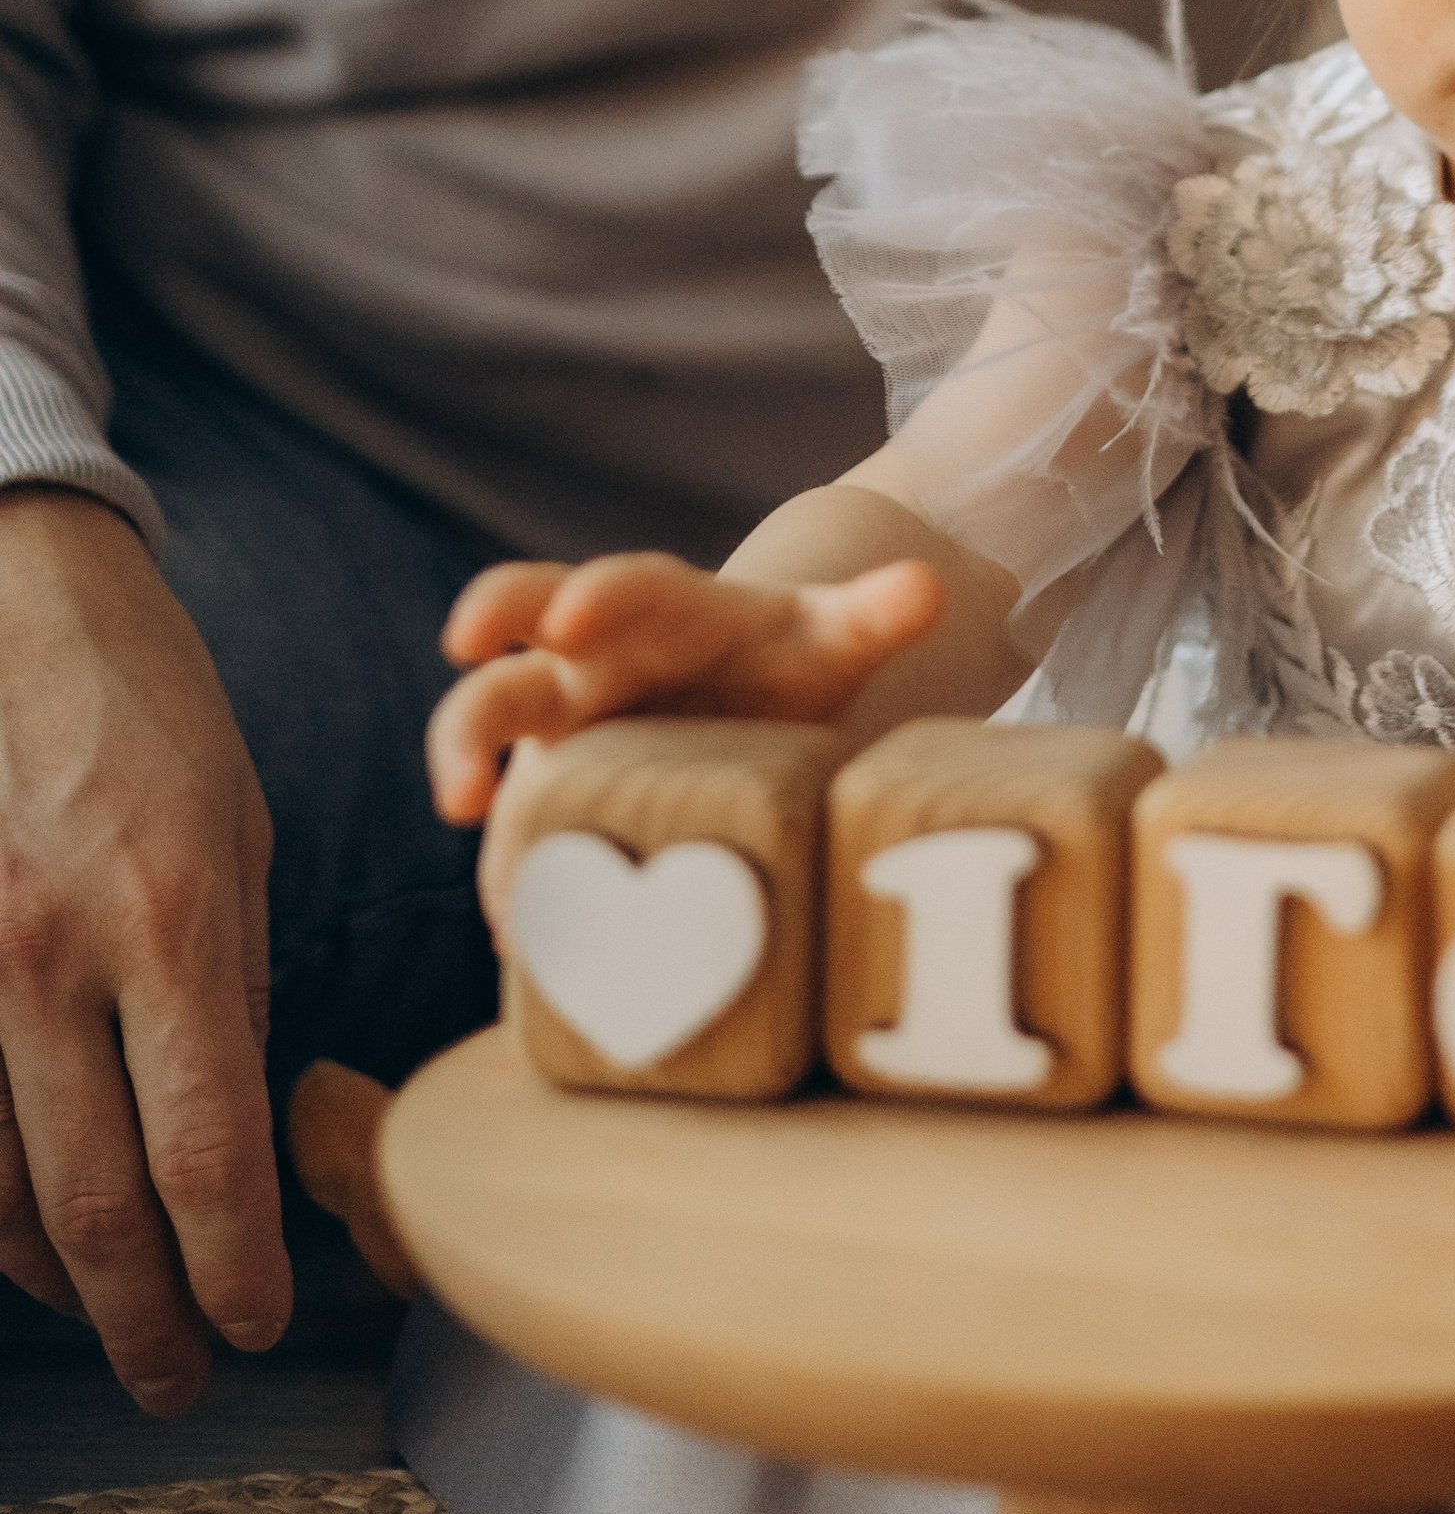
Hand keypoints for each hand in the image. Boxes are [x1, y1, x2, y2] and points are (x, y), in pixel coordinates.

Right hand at [0, 489, 289, 1409]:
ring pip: (0, 1189)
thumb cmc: (151, 714)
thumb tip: (242, 1131)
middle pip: (95, 1202)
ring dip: (63, 1280)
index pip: (205, 1151)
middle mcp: (55, 957)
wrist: (18, 610)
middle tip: (185, 1377)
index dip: (233, 1268)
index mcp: (172, 918)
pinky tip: (27, 1241)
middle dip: (147, 1316)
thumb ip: (233, 989)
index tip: (263, 1324)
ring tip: (119, 1319)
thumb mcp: (241, 836)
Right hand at [427, 548, 947, 922]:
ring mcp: (559, 726)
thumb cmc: (786, 662)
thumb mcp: (829, 640)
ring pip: (488, 719)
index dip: (594, 594)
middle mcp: (591, 657)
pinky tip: (523, 928)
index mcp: (660, 607)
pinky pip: (514, 825)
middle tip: (465, 655)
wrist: (750, 709)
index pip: (621, 585)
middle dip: (490, 636)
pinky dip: (511, 870)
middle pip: (521, 629)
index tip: (573, 616)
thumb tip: (931, 585)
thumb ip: (873, 614)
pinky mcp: (551, 793)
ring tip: (466, 810)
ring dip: (464, 756)